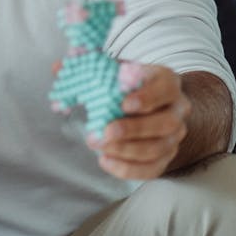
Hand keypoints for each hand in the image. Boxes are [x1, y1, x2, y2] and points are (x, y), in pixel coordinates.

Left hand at [88, 64, 189, 179]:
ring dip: (127, 151)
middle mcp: (178, 109)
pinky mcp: (167, 156)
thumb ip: (88, 67)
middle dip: (134, 129)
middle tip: (106, 131)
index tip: (123, 104)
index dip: (147, 97)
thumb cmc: (129, 84)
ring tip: (100, 147)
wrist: (153, 105)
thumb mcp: (114, 69)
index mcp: (167, 81)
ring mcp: (174, 135)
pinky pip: (153, 168)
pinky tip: (106, 162)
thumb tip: (58, 68)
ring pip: (158, 148)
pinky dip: (129, 169)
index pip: (164, 87)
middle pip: (164, 123)